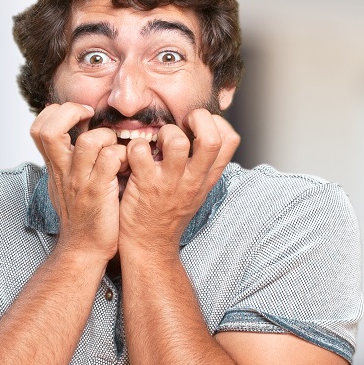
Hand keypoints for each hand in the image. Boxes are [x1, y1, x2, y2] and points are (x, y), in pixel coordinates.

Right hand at [30, 103, 125, 261]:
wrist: (84, 249)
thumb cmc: (82, 217)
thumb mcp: (66, 185)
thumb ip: (68, 162)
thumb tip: (77, 137)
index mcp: (55, 167)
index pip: (39, 128)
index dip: (57, 113)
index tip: (80, 115)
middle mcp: (63, 171)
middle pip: (49, 130)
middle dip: (71, 112)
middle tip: (91, 116)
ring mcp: (80, 181)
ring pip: (88, 141)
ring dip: (106, 136)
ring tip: (115, 146)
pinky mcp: (100, 192)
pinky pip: (111, 159)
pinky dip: (123, 155)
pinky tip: (127, 164)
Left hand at [118, 109, 239, 256]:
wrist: (150, 245)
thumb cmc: (170, 213)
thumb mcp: (197, 190)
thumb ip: (201, 164)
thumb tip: (200, 132)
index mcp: (208, 177)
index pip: (231, 140)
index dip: (216, 122)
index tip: (198, 125)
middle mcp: (193, 178)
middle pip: (211, 139)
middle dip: (197, 118)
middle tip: (182, 124)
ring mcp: (170, 181)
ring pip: (175, 140)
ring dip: (162, 132)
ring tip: (156, 143)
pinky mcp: (145, 184)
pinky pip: (139, 150)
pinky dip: (133, 146)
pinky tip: (133, 156)